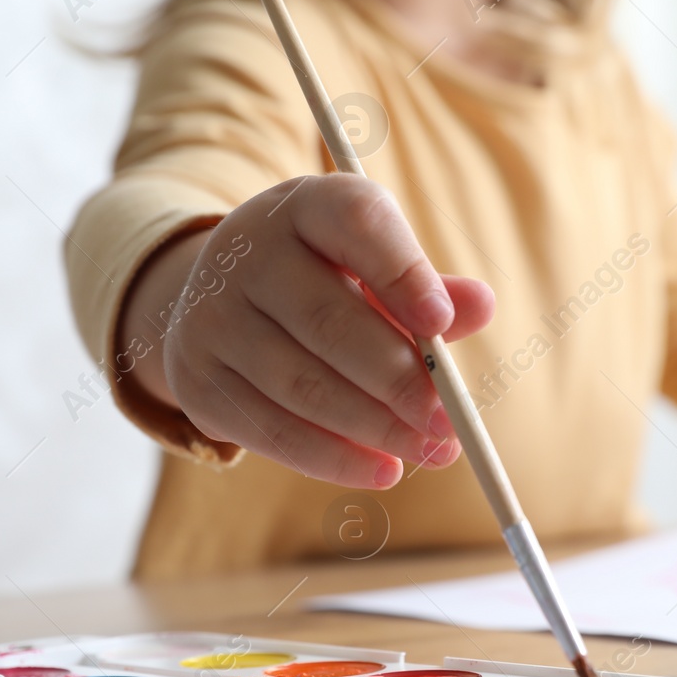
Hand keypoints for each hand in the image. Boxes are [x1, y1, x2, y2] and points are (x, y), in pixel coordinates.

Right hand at [121, 173, 494, 488]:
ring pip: (303, 385)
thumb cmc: (325, 279)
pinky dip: (335, 458)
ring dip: (376, 427)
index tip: (442, 322)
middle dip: (399, 379)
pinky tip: (383, 470)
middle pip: (328, 320)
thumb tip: (480, 305)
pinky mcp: (196, 380)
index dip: (401, 271)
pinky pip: (273, 430)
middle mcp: (246, 251)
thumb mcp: (373, 266)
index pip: (355, 223)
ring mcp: (210, 316)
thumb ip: (427, 288)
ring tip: (432, 452)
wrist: (221, 299)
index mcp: (305, 206)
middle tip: (450, 422)